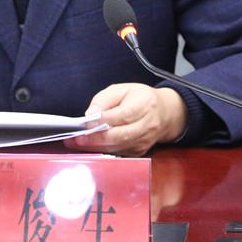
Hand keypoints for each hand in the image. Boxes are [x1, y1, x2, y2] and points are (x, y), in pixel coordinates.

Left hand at [63, 83, 186, 156]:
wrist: (165, 113)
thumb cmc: (140, 98)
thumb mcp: (122, 89)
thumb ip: (104, 99)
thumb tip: (91, 115)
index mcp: (144, 105)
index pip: (122, 115)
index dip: (102, 121)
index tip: (85, 123)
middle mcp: (147, 125)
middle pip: (120, 135)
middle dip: (96, 138)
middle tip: (77, 139)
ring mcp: (144, 141)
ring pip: (118, 147)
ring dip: (96, 147)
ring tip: (77, 144)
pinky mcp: (140, 151)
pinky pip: (119, 153)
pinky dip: (103, 151)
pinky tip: (90, 147)